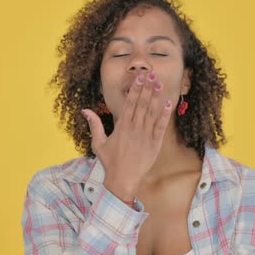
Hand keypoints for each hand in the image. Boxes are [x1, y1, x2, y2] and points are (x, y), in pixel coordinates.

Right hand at [81, 72, 172, 200]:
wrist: (123, 180)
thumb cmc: (110, 162)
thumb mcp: (98, 143)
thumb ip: (94, 125)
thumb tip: (85, 110)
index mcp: (122, 126)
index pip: (130, 102)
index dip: (136, 89)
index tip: (140, 78)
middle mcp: (135, 128)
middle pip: (142, 103)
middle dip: (147, 88)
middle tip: (152, 74)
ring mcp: (146, 135)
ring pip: (152, 112)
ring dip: (156, 97)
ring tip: (160, 84)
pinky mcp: (155, 143)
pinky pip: (161, 126)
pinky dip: (165, 114)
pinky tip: (169, 103)